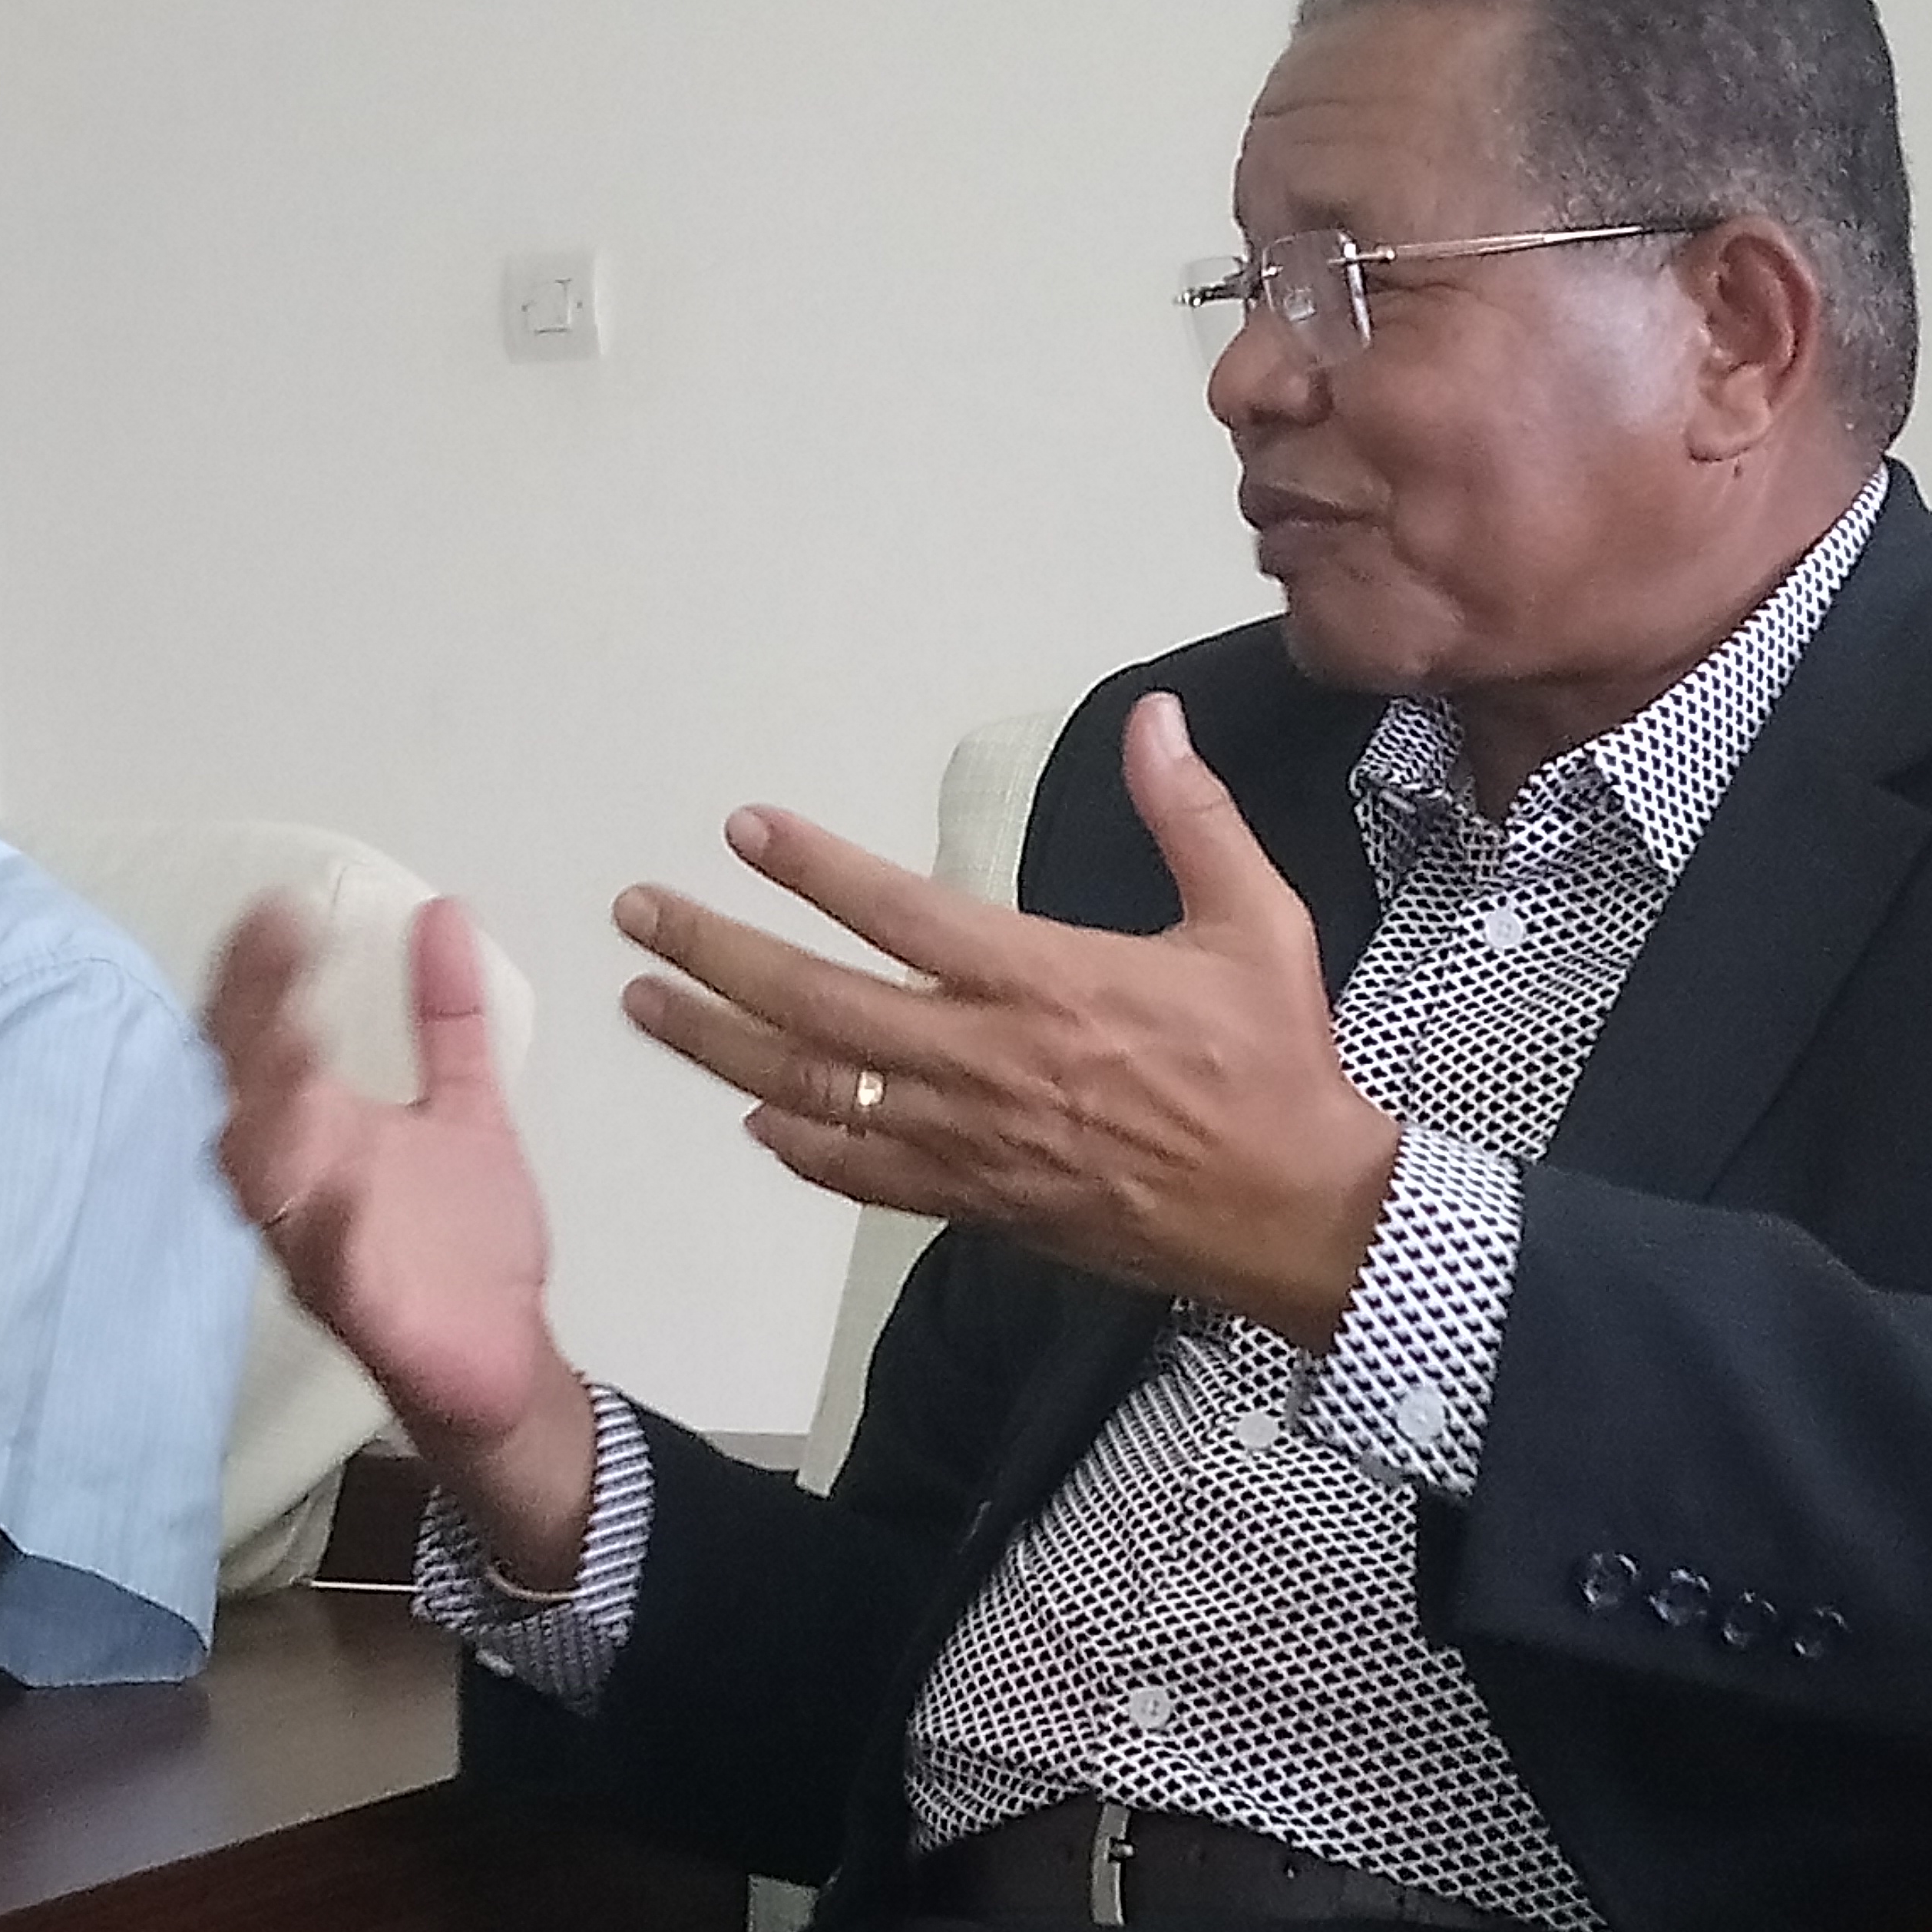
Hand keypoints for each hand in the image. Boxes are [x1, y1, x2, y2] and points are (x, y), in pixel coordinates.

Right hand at [205, 894, 595, 1582]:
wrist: (504, 1363)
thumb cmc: (463, 1243)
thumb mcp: (468, 1112)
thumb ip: (449, 1021)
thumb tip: (442, 913)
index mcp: (321, 1130)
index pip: (264, 1040)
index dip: (259, 977)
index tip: (279, 909)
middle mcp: (302, 1183)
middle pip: (245, 1097)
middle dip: (252, 1027)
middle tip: (272, 952)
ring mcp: (319, 1247)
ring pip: (265, 1183)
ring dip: (271, 1116)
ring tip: (292, 1045)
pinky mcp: (357, 1312)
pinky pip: (327, 1271)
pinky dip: (328, 1231)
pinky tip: (345, 1190)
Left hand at [618, 691, 1404, 1343]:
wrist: (1291, 1212)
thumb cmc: (1272, 1063)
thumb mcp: (1255, 922)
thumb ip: (1192, 818)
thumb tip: (1155, 719)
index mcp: (1046, 981)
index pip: (900, 912)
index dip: (814, 868)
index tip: (744, 829)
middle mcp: (987, 1059)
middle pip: (817, 1004)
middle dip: (716, 953)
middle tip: (640, 914)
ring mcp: (971, 1139)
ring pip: (814, 1090)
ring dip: (720, 1045)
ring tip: (648, 1003)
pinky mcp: (977, 1202)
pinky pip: (863, 1176)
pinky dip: (798, 1146)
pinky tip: (750, 1116)